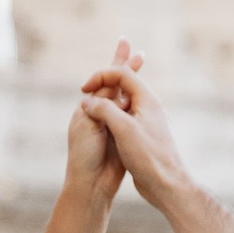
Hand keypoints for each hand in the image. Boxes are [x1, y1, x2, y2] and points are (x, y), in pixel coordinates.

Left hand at [65, 40, 138, 200]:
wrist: (92, 186)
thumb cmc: (87, 156)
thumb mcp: (91, 125)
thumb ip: (101, 106)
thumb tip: (112, 87)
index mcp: (88, 109)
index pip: (106, 81)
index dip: (117, 64)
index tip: (128, 47)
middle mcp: (100, 115)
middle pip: (116, 87)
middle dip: (126, 68)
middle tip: (139, 52)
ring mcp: (112, 128)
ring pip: (125, 100)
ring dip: (134, 84)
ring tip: (142, 68)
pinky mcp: (122, 140)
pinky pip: (130, 117)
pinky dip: (137, 105)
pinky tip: (145, 101)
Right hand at [77, 53, 190, 209]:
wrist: (166, 183)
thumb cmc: (147, 156)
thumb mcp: (123, 129)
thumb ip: (104, 109)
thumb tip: (87, 100)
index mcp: (147, 99)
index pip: (122, 74)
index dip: (101, 76)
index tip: (84, 89)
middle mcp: (148, 106)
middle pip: (124, 83)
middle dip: (103, 82)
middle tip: (85, 89)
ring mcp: (145, 120)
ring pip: (122, 101)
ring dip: (105, 100)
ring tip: (89, 105)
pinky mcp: (141, 135)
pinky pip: (123, 117)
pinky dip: (110, 114)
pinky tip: (101, 125)